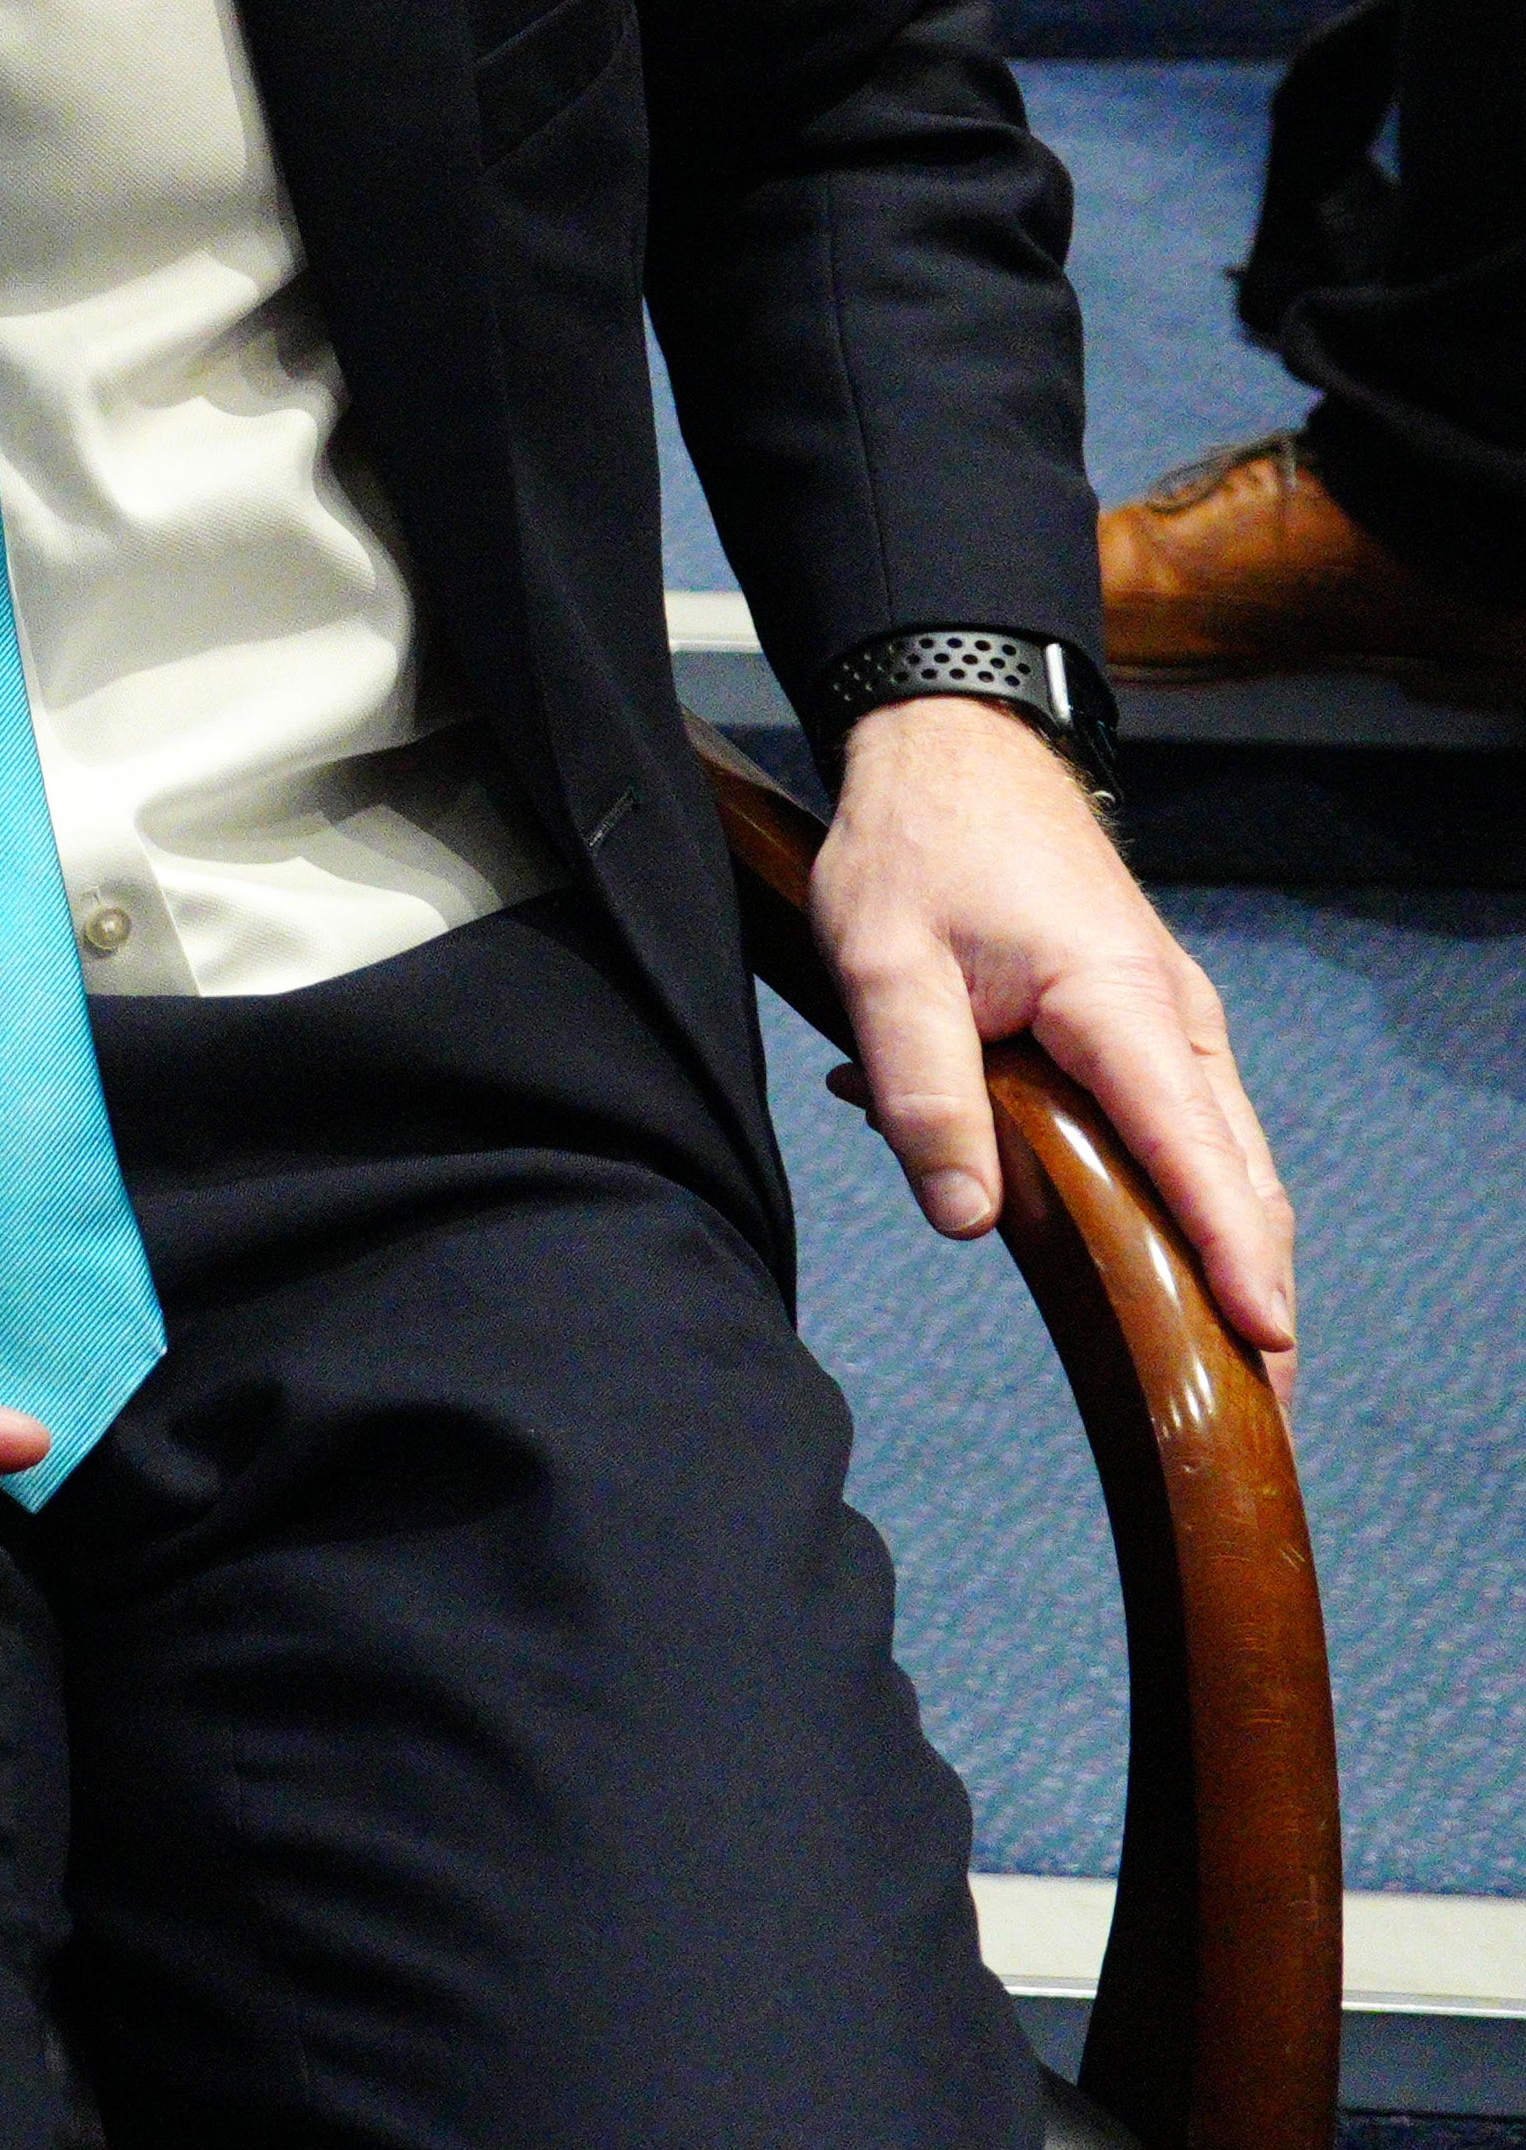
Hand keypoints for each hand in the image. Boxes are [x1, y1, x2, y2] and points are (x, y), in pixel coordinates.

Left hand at [811, 695, 1298, 1373]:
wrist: (954, 746)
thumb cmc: (916, 846)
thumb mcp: (882, 964)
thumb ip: (923, 1088)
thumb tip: (969, 1218)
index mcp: (1118, 1005)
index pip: (1196, 1155)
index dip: (1233, 1255)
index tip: (1269, 1344)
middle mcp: (1173, 1017)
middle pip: (1237, 1172)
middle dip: (1255, 1285)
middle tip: (1265, 1403)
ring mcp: (1169, 1017)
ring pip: (1220, 1152)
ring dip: (1225, 1248)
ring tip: (1226, 1356)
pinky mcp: (1142, 1018)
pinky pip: (1182, 1122)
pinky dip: (1187, 1194)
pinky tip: (1157, 1258)